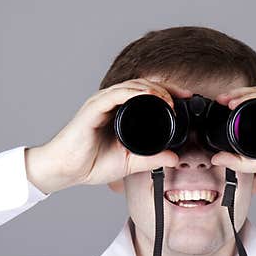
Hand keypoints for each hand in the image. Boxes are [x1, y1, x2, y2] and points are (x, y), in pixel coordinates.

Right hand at [25, 79, 193, 193]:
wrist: (67, 170)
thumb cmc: (91, 163)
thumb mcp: (130, 163)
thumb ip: (152, 159)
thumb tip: (175, 158)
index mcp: (120, 111)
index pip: (148, 95)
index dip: (169, 93)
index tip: (188, 99)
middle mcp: (112, 102)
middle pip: (144, 85)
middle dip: (167, 87)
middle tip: (186, 95)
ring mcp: (102, 102)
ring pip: (133, 86)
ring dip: (154, 89)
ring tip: (171, 100)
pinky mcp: (94, 107)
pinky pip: (117, 94)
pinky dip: (135, 92)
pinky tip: (150, 95)